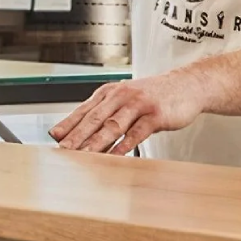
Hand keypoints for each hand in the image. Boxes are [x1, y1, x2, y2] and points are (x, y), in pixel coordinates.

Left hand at [50, 68, 207, 154]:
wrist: (187, 85)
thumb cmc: (152, 96)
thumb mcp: (125, 99)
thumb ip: (104, 113)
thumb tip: (79, 130)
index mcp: (110, 92)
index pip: (84, 109)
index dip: (69, 123)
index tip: (54, 137)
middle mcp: (121, 96)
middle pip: (95, 117)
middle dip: (77, 135)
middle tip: (64, 149)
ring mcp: (138, 104)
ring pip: (113, 124)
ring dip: (96, 141)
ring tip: (83, 155)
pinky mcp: (155, 115)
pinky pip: (137, 132)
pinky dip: (124, 145)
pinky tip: (115, 155)